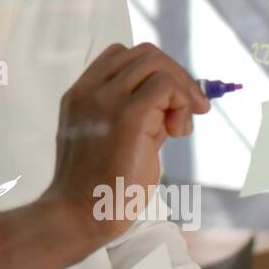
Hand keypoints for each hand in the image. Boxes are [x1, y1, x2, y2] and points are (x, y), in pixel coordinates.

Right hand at [43, 43, 210, 242]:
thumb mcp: (111, 138)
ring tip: (180, 126)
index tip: (169, 102)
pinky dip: (182, 102)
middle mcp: (89, 90)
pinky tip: (178, 132)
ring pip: (157, 63)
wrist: (79, 214)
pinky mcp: (129, 116)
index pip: (120, 55)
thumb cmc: (98, 185)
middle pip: (144, 53)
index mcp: (81, 94)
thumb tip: (175, 101)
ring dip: (181, 89)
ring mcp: (106, 100)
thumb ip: (136, 114)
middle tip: (189, 110)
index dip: (153, 71)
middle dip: (175, 75)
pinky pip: (166, 85)